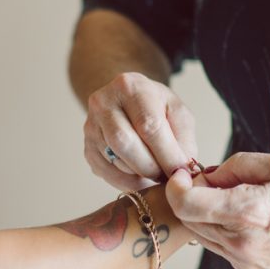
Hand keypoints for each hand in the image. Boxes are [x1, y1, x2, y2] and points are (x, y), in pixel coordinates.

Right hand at [83, 72, 197, 190]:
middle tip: (167, 176)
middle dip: (151, 167)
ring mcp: (91, 126)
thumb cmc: (155, 107)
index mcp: (130, 87)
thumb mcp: (177, 112)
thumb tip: (181, 171)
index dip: (166, 153)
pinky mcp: (87, 148)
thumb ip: (183, 139)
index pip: (148, 125)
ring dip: (141, 175)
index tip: (180, 172)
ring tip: (156, 173)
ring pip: (116, 161)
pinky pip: (107, 173)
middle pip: (125, 143)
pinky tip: (140, 176)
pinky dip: (128, 181)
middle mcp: (103, 103)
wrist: (127, 102)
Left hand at [166, 152, 269, 268]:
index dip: (176, 186)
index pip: (186, 204)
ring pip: (201, 235)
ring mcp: (246, 261)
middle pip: (189, 220)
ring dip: (202, 213)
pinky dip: (218, 228)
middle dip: (189, 196)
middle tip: (209, 179)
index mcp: (249, 212)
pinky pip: (219, 246)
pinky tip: (240, 215)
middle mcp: (242, 242)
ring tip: (228, 196)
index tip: (184, 173)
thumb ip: (238, 165)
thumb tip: (209, 174)